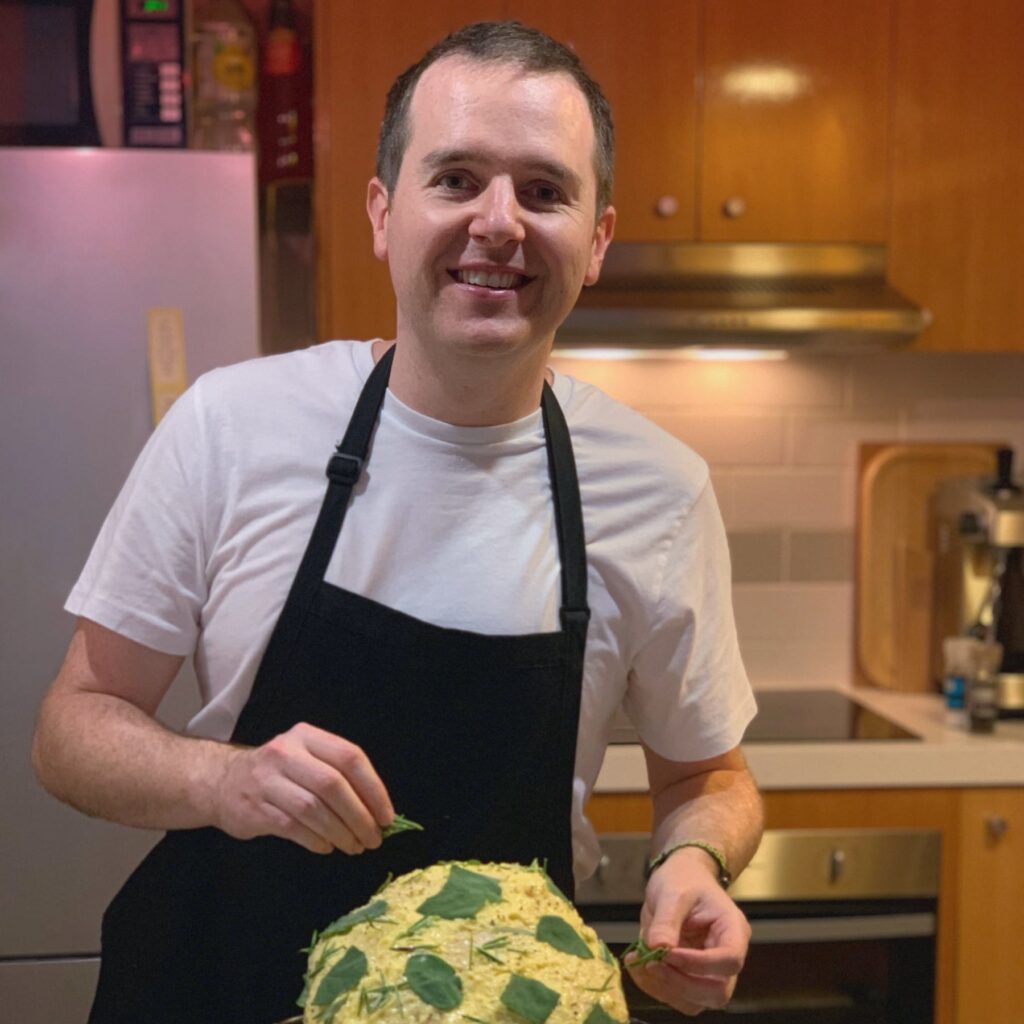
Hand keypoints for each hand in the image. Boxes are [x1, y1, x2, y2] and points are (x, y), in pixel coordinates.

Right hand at [211, 722, 393, 854]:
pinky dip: (316, 840)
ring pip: (313, 808)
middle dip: (359, 816)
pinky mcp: (255, 808)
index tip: (386, 816)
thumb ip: (339, 775)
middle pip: (333, 785)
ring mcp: (267, 780)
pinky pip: (293, 827)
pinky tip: (327, 846)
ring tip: (355, 846)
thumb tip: (377, 812)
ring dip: (340, 832)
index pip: (349, 757)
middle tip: (374, 838)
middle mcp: (286, 753)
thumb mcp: (307, 758)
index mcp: (307, 736)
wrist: (223, 782)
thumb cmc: (280, 773)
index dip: (373, 788)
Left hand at [625, 846, 749, 1015]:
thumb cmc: (683, 879)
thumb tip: (657, 948)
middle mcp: (727, 957)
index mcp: (733, 931)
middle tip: (650, 962)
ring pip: (696, 1002)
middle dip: (680, 983)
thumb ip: (667, 920)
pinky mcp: (691, 978)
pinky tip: (637, 965)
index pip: (729, 961)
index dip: (699, 964)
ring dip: (663, 988)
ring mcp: (710, 972)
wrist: (680, 878)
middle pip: (716, 992)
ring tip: (637, 961)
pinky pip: (677, 997)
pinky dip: (654, 987)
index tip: (667, 953)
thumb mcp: (673, 891)